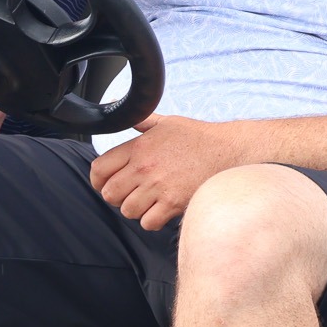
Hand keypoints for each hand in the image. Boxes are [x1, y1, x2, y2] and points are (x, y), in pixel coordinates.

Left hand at [90, 113, 245, 229]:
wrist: (229, 150)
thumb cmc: (199, 137)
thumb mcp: (166, 123)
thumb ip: (140, 120)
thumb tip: (117, 104)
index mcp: (139, 147)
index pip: (100, 168)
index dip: (97, 181)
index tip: (104, 185)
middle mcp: (145, 167)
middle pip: (110, 193)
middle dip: (116, 197)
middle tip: (129, 194)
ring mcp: (159, 186)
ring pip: (127, 210)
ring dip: (135, 209)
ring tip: (147, 202)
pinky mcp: (173, 203)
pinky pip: (148, 222)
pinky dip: (152, 220)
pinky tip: (160, 210)